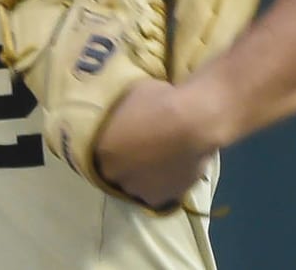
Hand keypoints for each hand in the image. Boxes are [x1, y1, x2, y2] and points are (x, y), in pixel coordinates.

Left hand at [93, 79, 219, 208]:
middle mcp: (114, 174)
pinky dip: (164, 184)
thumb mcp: (129, 96)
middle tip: (145, 148)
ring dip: (144, 175)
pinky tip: (174, 169)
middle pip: (117, 171)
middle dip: (127, 162)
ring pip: (136, 184)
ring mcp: (137, 189)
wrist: (194, 122)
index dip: (115, 145)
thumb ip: (119, 115)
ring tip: (162, 159)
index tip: (126, 137)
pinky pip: (158, 193)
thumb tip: (120, 116)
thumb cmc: (161, 100)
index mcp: (102, 149)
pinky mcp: (160, 199)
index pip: (101, 153)